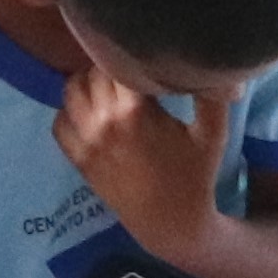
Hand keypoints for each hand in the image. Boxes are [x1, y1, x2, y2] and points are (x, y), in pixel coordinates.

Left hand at [52, 68, 233, 261]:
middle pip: (91, 71)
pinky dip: (69, 111)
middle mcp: (104, 122)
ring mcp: (86, 141)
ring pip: (70, 90)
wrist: (171, 224)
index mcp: (135, 112)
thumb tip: (218, 65)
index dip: (128, 54)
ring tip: (108, 86)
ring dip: (86, 82)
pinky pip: (59, 122)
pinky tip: (91, 111)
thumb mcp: (212, 135)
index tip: (143, 57)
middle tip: (128, 71)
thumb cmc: (194, 176)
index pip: (116, 61)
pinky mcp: (78, 158)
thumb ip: (212, 96)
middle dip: (108, 66)